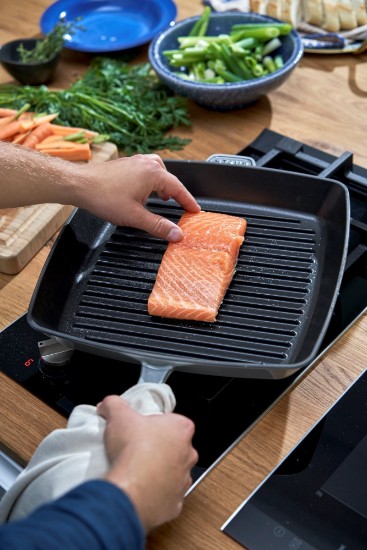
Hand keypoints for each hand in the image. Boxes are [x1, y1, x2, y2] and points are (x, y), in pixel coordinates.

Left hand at [79, 154, 200, 240]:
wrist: (79, 184)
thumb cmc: (104, 197)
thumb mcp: (135, 217)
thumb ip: (158, 226)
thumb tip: (177, 234)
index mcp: (153, 173)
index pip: (178, 188)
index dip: (188, 201)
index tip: (195, 210)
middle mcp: (146, 163)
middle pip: (169, 178)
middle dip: (176, 193)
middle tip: (182, 205)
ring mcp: (134, 162)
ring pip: (157, 171)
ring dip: (163, 184)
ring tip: (163, 197)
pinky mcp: (124, 165)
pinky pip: (145, 170)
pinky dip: (151, 180)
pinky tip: (144, 192)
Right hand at [97, 395, 197, 531]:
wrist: (131, 489)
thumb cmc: (133, 451)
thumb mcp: (118, 415)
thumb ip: (114, 404)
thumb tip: (108, 404)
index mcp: (181, 428)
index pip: (174, 422)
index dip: (157, 425)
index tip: (143, 429)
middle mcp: (188, 453)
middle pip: (176, 447)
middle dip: (160, 448)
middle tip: (139, 449)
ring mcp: (184, 479)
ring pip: (173, 472)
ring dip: (159, 472)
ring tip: (137, 471)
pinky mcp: (176, 502)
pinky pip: (167, 496)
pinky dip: (156, 494)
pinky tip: (140, 490)